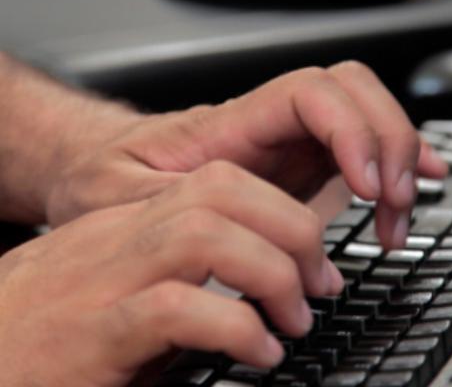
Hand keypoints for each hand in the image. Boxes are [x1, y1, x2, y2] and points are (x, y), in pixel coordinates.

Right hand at [0, 160, 341, 385]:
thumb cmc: (52, 326)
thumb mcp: (122, 283)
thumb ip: (180, 271)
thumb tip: (250, 286)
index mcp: (133, 223)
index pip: (221, 182)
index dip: (283, 212)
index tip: (313, 260)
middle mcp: (120, 237)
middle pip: (223, 192)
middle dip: (291, 230)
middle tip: (317, 282)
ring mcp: (102, 280)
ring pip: (205, 234)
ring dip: (269, 273)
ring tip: (293, 318)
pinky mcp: (90, 334)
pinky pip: (173, 307)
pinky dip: (233, 326)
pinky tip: (257, 352)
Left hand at [47, 61, 446, 247]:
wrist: (103, 171)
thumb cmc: (109, 178)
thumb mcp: (120, 196)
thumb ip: (171, 206)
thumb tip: (230, 232)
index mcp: (229, 125)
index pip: (310, 93)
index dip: (349, 129)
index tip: (364, 185)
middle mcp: (268, 128)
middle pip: (353, 92)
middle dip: (387, 140)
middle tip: (390, 200)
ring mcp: (288, 146)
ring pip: (365, 119)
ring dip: (398, 161)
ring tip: (396, 217)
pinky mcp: (299, 171)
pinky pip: (361, 153)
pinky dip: (394, 169)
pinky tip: (407, 191)